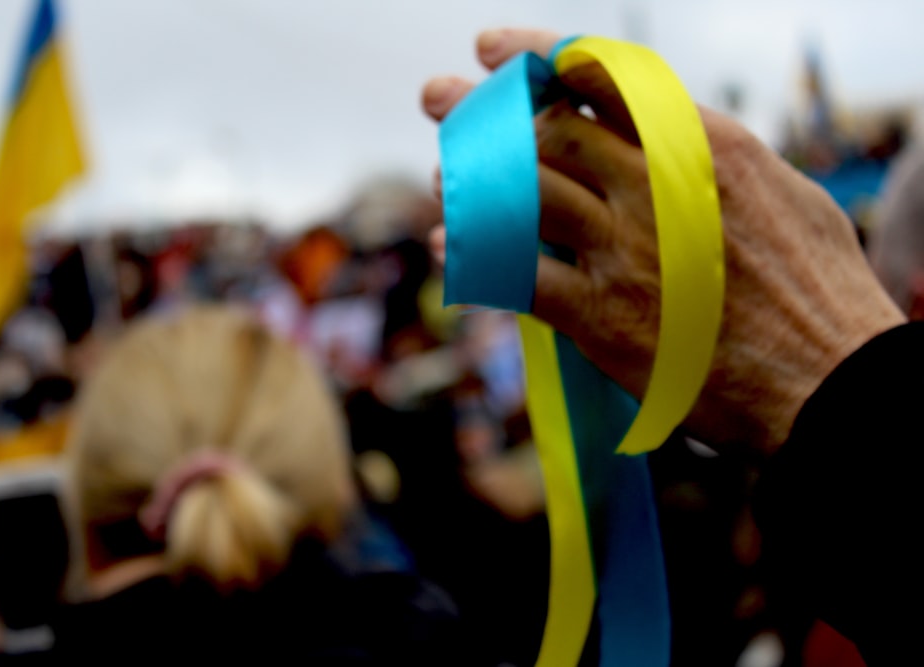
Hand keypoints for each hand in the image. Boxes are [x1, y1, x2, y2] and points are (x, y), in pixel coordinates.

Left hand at [423, 29, 904, 454]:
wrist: (827, 383)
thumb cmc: (819, 294)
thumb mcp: (784, 197)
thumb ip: (720, 164)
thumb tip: (679, 144)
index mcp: (703, 147)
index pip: (602, 79)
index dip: (537, 57)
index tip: (493, 49)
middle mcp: (655, 185)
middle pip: (547, 133)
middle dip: (483, 111)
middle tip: (439, 101)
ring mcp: (624, 248)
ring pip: (522, 194)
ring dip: (471, 182)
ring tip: (441, 174)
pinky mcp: (600, 314)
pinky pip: (514, 274)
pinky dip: (472, 257)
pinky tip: (445, 247)